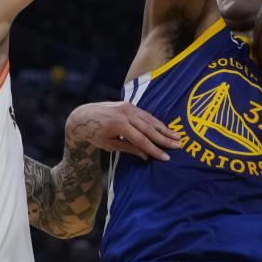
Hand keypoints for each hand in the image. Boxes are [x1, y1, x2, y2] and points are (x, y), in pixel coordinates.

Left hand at [65, 101, 181, 160]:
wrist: (83, 116)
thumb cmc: (94, 134)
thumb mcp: (109, 144)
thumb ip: (129, 148)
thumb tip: (146, 156)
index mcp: (119, 124)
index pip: (141, 139)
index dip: (155, 149)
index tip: (165, 157)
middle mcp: (126, 113)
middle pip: (149, 128)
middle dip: (164, 138)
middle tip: (178, 145)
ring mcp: (128, 107)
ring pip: (150, 120)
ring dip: (164, 129)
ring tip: (177, 136)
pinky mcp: (129, 105)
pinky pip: (145, 115)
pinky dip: (156, 122)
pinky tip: (165, 128)